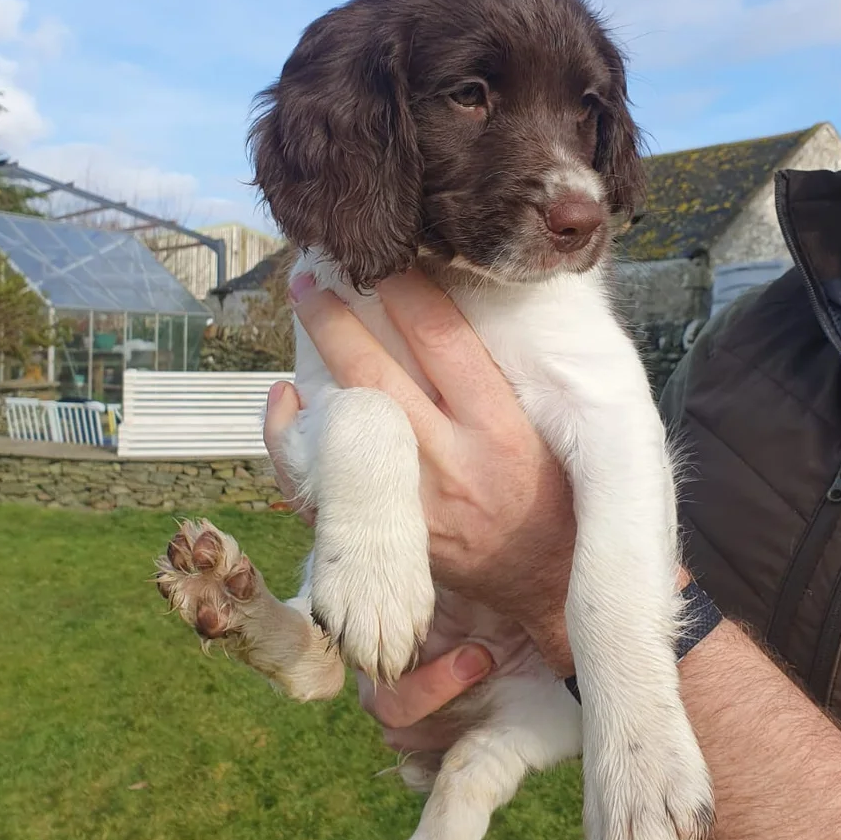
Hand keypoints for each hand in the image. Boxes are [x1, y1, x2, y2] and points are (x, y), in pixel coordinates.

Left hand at [263, 268, 575, 687]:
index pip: (443, 339)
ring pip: (343, 420)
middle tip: (312, 273)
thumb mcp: (550, 431)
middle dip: (338, 316)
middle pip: (377, 373)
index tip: (386, 253)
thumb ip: (503, 376)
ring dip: (313, 360)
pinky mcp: (384, 532)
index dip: (406, 288)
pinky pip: (320, 481)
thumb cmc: (554, 497)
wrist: (550, 586)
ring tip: (302, 310)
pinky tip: (285, 397)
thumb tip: (453, 300)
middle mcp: (452, 463)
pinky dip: (291, 437)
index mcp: (501, 429)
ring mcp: (410, 501)